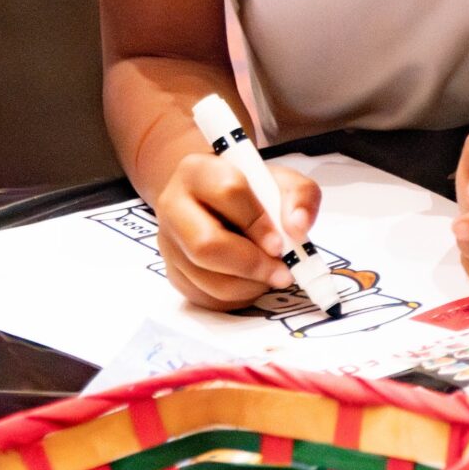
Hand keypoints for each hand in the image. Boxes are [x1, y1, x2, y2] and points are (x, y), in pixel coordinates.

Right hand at [151, 153, 321, 308]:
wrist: (217, 202)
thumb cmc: (252, 191)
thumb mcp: (283, 181)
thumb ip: (300, 196)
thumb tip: (298, 227)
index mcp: (198, 171)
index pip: (228, 193)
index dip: (258, 222)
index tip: (281, 243)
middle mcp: (173, 206)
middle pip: (205, 244)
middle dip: (251, 265)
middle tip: (282, 272)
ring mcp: (168, 243)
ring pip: (205, 277)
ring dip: (248, 285)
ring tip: (271, 275)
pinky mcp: (172, 272)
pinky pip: (204, 296)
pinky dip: (236, 297)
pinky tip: (253, 282)